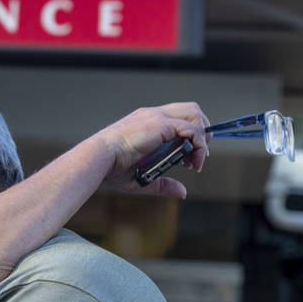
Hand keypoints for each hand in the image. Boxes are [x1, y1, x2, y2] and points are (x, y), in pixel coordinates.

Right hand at [95, 102, 211, 197]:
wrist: (99, 158)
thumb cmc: (111, 168)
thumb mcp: (143, 178)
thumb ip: (163, 184)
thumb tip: (183, 192)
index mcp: (146, 122)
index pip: (177, 117)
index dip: (190, 134)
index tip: (189, 156)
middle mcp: (153, 115)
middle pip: (191, 109)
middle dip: (203, 130)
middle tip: (199, 154)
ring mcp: (158, 117)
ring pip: (194, 115)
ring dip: (202, 137)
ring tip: (198, 158)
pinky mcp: (162, 124)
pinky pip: (192, 129)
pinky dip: (198, 145)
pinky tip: (193, 161)